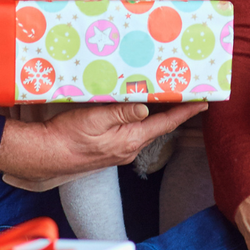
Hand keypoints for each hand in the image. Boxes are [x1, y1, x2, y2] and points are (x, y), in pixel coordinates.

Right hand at [0, 100, 207, 181]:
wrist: (45, 156)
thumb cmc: (67, 137)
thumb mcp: (95, 119)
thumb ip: (122, 113)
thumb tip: (147, 107)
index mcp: (130, 140)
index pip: (166, 123)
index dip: (186, 112)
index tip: (204, 103)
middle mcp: (129, 148)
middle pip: (159, 126)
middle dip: (175, 110)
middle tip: (190, 93)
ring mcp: (120, 150)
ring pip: (146, 128)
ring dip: (158, 113)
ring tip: (169, 96)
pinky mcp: (110, 149)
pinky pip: (132, 131)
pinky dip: (141, 118)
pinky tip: (138, 108)